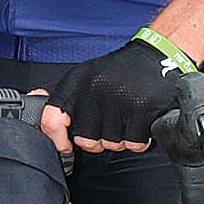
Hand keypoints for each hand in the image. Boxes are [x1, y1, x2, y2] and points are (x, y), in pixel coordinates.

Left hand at [37, 36, 192, 156]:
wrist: (159, 55)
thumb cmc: (122, 71)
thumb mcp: (87, 77)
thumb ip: (67, 100)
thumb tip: (44, 115)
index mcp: (77, 82)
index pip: (52, 119)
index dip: (57, 140)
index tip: (65, 147)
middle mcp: (94, 89)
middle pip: (85, 140)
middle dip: (98, 139)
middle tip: (111, 121)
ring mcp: (119, 99)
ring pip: (111, 144)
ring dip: (120, 139)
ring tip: (127, 116)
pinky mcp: (143, 109)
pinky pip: (134, 144)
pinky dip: (139, 139)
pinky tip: (140, 121)